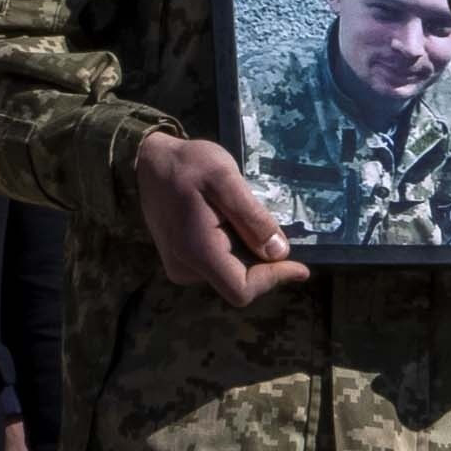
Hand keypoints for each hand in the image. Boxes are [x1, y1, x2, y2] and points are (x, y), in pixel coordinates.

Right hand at [129, 128, 305, 304]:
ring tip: (249, 218)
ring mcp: (181, 266)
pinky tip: (234, 222)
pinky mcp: (182, 260)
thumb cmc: (187, 165)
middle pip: (239, 282)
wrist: (149, 162)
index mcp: (197, 252)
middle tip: (277, 229)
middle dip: (265, 263)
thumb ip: (252, 217)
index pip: (242, 289)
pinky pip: (219, 264)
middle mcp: (186, 268)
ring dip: (250, 254)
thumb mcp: (225, 179)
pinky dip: (236, 249)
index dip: (274, 279)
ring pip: (231, 274)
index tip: (302, 266)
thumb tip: (279, 252)